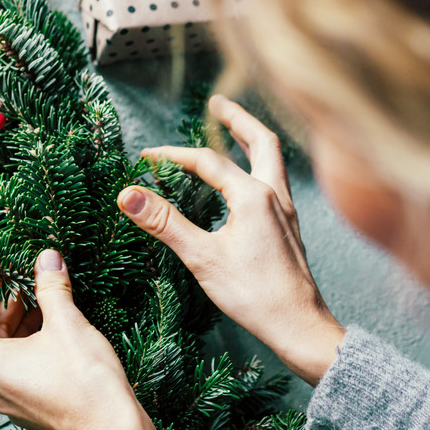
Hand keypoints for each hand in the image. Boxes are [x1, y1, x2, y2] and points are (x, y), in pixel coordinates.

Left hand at [0, 249, 171, 429]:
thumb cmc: (87, 379)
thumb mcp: (67, 322)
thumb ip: (50, 286)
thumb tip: (47, 258)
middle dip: (8, 306)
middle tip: (28, 282)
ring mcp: (10, 405)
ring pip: (7, 356)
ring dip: (22, 328)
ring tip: (45, 305)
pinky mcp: (31, 415)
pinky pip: (21, 375)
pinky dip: (32, 352)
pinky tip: (56, 336)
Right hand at [116, 95, 344, 385]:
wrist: (300, 327)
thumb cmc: (254, 295)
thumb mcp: (202, 257)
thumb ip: (165, 223)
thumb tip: (128, 194)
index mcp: (254, 197)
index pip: (206, 161)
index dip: (172, 155)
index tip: (145, 157)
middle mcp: (275, 196)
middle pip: (261, 141)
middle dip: (237, 119)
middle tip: (217, 103)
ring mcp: (287, 212)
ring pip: (273, 160)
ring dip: (251, 139)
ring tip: (233, 130)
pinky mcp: (289, 229)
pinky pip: (275, 181)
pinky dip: (258, 166)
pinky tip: (247, 181)